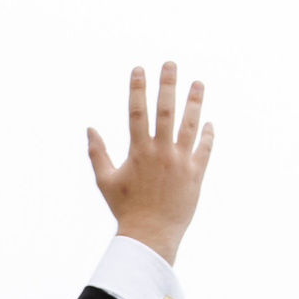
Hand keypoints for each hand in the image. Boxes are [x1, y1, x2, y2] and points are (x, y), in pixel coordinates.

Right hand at [87, 62, 213, 263]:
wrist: (151, 235)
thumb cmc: (126, 209)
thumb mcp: (105, 181)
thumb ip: (97, 153)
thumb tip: (90, 129)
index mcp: (139, 151)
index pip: (137, 111)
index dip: (137, 88)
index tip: (139, 68)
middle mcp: (161, 152)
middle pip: (166, 110)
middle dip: (168, 84)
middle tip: (171, 63)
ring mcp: (180, 162)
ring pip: (190, 125)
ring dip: (195, 102)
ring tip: (199, 83)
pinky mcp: (195, 174)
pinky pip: (204, 149)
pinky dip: (208, 135)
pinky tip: (208, 121)